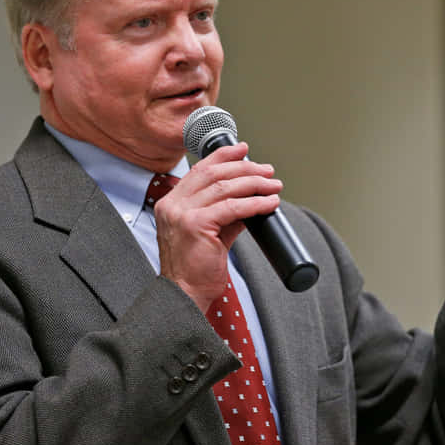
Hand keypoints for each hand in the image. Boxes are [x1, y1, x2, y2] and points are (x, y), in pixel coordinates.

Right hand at [155, 142, 281, 311]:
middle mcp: (172, 204)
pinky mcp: (196, 225)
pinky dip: (254, 203)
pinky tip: (268, 203)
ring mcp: (182, 214)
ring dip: (254, 183)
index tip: (243, 150)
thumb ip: (225, 213)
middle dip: (245, 168)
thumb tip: (251, 199)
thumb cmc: (194, 269)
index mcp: (171, 203)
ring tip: (273, 186)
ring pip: (225, 187)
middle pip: (214, 174)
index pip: (200, 170)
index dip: (223, 156)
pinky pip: (232, 207)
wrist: (184, 295)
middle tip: (267, 172)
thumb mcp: (209, 233)